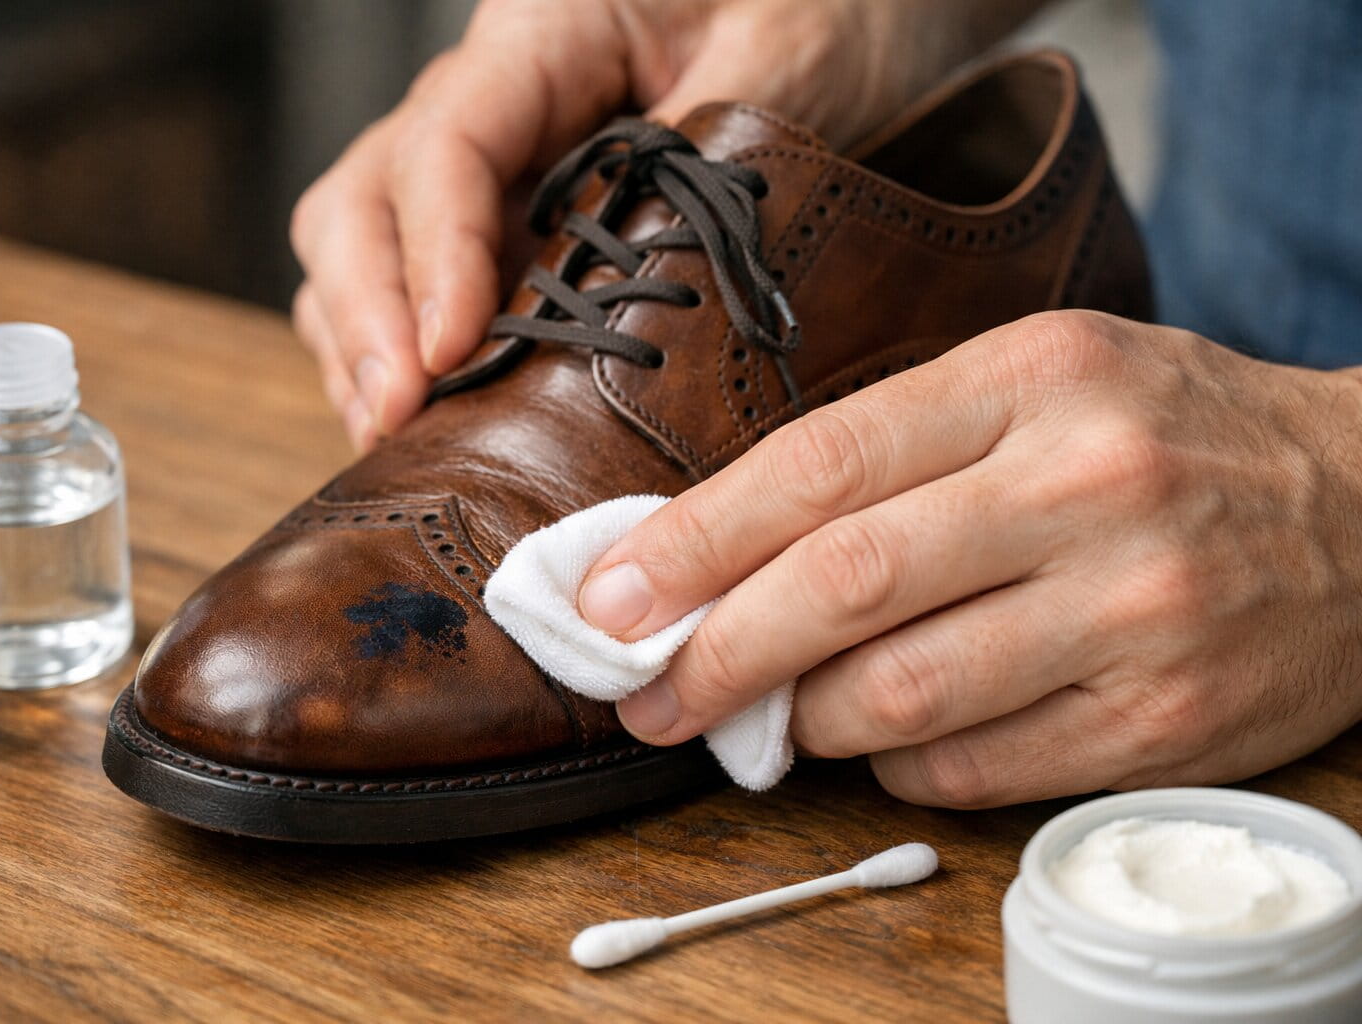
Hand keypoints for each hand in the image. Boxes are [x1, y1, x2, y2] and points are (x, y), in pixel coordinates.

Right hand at [290, 0, 1039, 449]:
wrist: (832, 18)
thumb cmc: (817, 14)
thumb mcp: (785, 61)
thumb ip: (707, 158)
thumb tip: (635, 282)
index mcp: (545, 35)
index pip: (447, 142)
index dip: (433, 253)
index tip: (447, 350)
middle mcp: (491, 101)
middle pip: (366, 200)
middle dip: (368, 315)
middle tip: (397, 416)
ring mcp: (490, 168)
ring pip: (367, 248)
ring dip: (366, 347)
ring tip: (392, 440)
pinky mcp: (505, 223)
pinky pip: (416, 287)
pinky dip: (404, 356)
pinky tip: (425, 421)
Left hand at [577, 311, 1361, 806]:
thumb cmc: (1164, 434)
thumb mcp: (1037, 381)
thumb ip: (890, 452)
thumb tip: (719, 551)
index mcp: (1033, 380)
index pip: (820, 466)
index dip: (693, 541)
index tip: (609, 597)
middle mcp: (1086, 488)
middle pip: (845, 584)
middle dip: (716, 652)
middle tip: (646, 693)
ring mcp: (1134, 612)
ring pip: (902, 694)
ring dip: (805, 718)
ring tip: (774, 714)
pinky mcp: (1166, 723)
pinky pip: (976, 767)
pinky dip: (900, 763)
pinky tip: (889, 736)